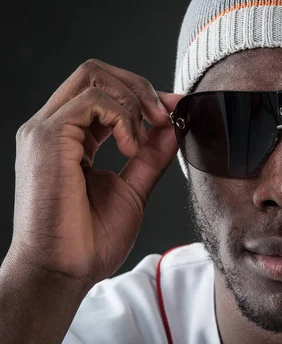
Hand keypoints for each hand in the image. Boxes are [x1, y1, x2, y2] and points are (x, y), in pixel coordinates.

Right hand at [8, 59, 182, 286]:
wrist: (66, 271)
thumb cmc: (91, 238)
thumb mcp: (133, 186)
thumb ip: (151, 153)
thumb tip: (173, 125)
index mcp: (71, 138)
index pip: (103, 90)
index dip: (143, 93)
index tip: (174, 111)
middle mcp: (54, 127)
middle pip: (96, 72)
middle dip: (140, 87)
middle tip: (164, 116)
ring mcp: (46, 130)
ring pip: (94, 76)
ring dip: (134, 102)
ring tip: (143, 141)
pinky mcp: (47, 138)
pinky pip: (92, 100)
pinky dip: (122, 117)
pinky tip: (129, 147)